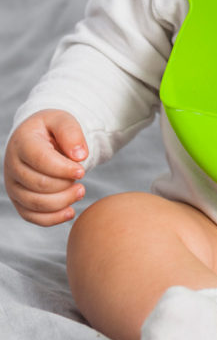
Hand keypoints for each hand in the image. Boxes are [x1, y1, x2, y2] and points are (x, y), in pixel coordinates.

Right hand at [3, 110, 87, 225]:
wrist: (38, 139)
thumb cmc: (53, 130)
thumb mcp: (63, 120)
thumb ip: (72, 133)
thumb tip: (80, 155)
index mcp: (23, 143)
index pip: (41, 160)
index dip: (64, 169)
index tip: (82, 170)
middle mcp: (12, 165)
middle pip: (39, 184)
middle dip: (66, 185)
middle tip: (82, 179)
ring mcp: (13, 185)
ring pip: (35, 203)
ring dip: (62, 201)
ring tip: (80, 191)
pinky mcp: (19, 200)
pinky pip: (31, 216)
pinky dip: (52, 219)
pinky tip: (70, 211)